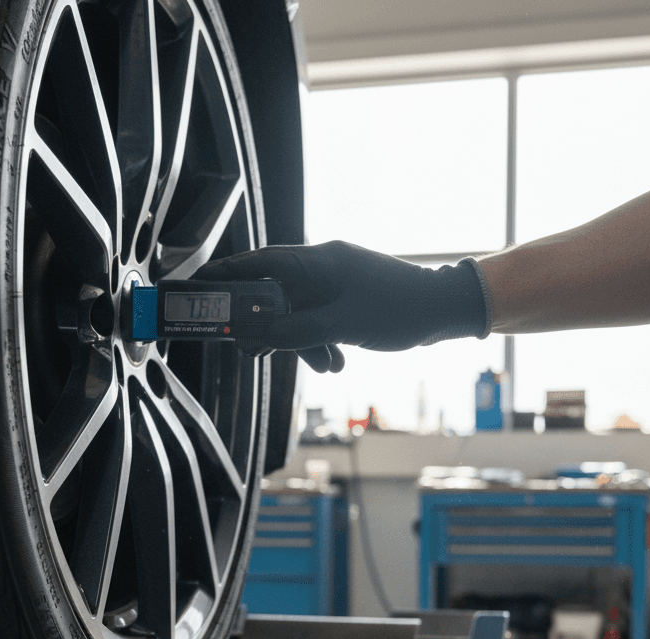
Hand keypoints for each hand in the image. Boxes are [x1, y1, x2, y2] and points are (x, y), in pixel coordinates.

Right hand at [195, 240, 490, 371]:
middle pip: (276, 295)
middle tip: (254, 350)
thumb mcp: (343, 326)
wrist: (445, 310)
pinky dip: (321, 342)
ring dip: (302, 342)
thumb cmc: (400, 309)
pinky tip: (335, 363)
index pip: (261, 262)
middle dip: (268, 325)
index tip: (203, 285)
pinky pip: (318, 321)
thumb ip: (296, 331)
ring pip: (298, 314)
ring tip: (323, 366)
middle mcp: (323, 268)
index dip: (229, 274)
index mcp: (319, 261)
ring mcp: (336, 285)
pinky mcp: (347, 301)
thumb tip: (258, 335)